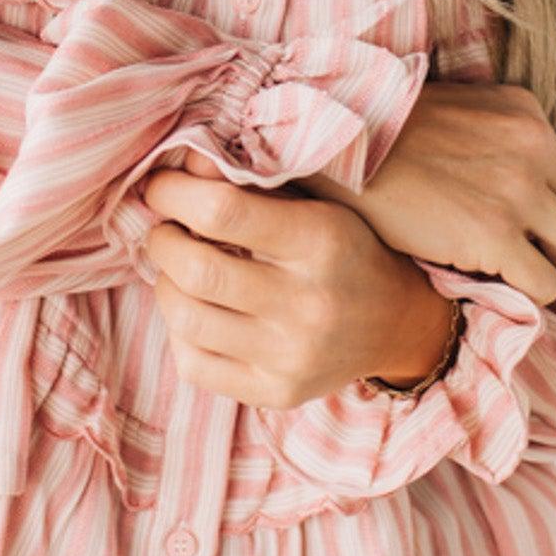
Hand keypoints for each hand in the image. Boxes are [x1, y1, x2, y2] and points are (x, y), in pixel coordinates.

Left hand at [139, 148, 449, 407]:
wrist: (395, 323)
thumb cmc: (342, 248)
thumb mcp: (311, 202)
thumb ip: (249, 181)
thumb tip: (186, 161)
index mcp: (319, 241)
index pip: (223, 212)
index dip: (174, 193)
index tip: (160, 186)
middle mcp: (307, 305)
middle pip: (198, 270)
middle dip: (162, 240)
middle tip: (166, 229)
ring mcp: (291, 358)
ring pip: (186, 321)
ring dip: (165, 284)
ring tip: (178, 269)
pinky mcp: (275, 394)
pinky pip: (193, 365)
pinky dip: (177, 331)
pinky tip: (194, 310)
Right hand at [298, 80, 555, 305]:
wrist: (335, 144)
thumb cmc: (378, 134)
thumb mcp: (456, 113)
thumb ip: (495, 141)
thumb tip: (511, 193)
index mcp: (524, 112)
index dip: (548, 211)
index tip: (516, 228)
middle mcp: (533, 145)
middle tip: (521, 260)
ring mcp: (518, 190)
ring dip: (553, 273)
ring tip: (511, 278)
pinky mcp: (495, 234)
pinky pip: (543, 285)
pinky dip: (522, 295)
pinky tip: (486, 286)